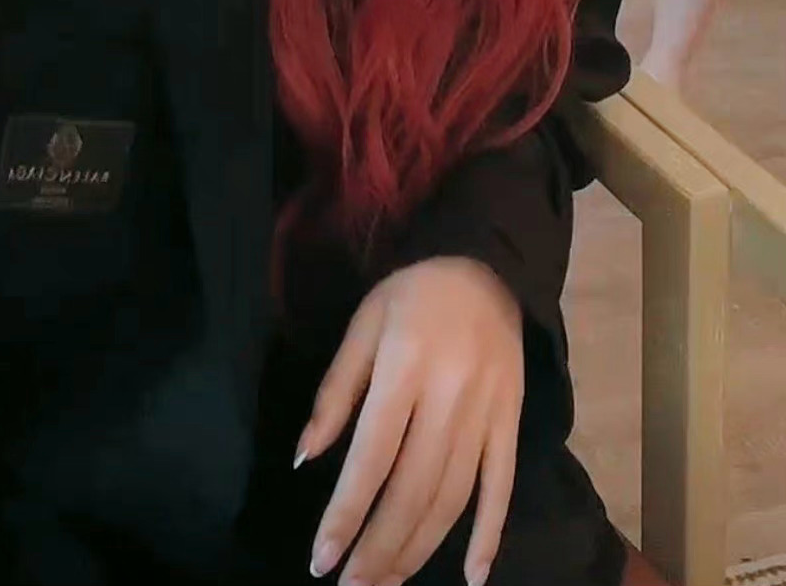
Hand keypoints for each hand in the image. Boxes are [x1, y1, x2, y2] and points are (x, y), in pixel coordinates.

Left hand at [300, 259, 523, 585]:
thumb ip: (335, 392)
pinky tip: (473, 576)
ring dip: (419, 549)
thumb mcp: (363, 324)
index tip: (321, 560)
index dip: (346, 514)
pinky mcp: (512, 421)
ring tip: (387, 584)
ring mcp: (487, 412)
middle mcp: (449, 396)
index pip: (371, 457)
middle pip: (413, 489)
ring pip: (453, 497)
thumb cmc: (412, 294)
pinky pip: (502, 486)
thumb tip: (306, 458)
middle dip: (379, 548)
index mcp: (405, 367)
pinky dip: (490, 535)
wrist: (487, 265)